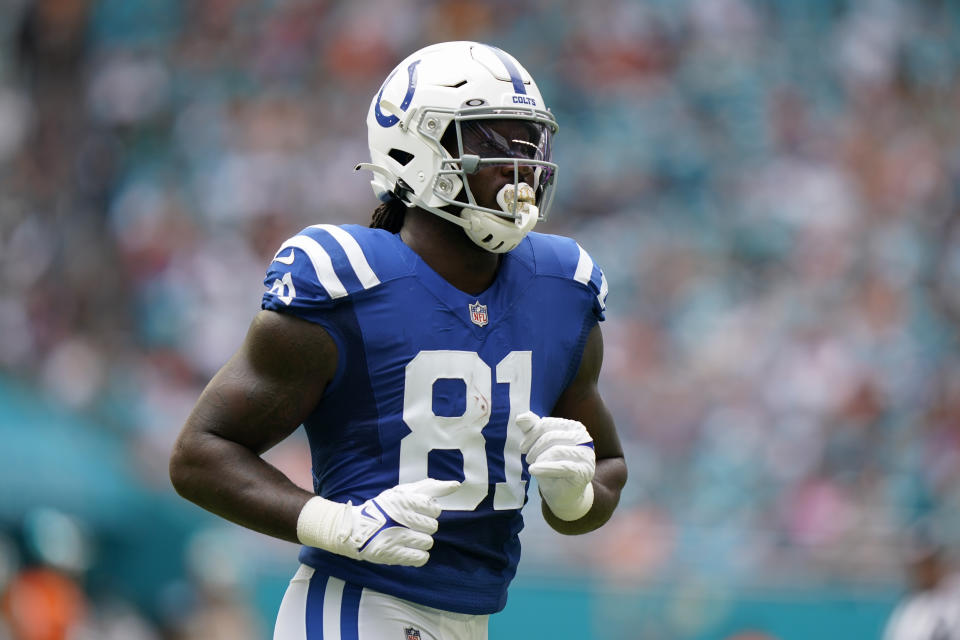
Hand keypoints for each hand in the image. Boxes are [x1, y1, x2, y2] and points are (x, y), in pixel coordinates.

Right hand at [297, 478, 459, 566]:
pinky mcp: (392, 555)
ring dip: (420, 541)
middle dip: (424, 526)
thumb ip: (431, 487)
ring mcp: (395, 537)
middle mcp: (399, 517)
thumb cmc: (385, 509)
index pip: (434, 508)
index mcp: (403, 499)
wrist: (355, 529)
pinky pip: (421, 558)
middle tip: (410, 525)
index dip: (429, 511)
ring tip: (406, 537)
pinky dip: (418, 555)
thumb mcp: (404, 492)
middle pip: (433, 526)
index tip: (418, 511)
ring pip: (428, 542)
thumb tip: (456, 485)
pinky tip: (408, 548)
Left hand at [516, 411, 595, 520]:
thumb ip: (532, 429)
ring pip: (555, 451)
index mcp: (574, 427)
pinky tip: (533, 470)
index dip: (530, 435)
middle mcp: (584, 438)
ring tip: (533, 465)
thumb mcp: (539, 445)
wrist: (563, 493)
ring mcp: (586, 454)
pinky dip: (545, 468)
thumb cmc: (551, 465)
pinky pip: (562, 466)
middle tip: (527, 458)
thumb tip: (520, 417)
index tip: (522, 447)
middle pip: (550, 436)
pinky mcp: (584, 471)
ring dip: (539, 459)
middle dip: (534, 448)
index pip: (547, 424)